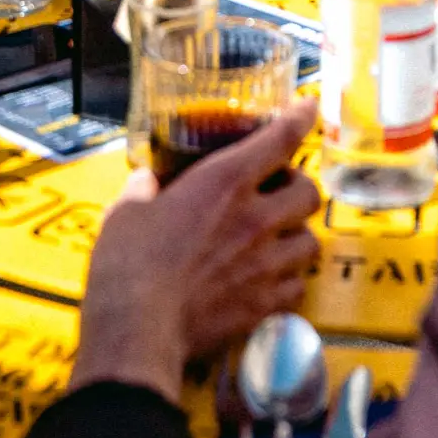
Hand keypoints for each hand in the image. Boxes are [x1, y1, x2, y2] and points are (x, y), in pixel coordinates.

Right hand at [69, 101, 319, 405]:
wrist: (138, 331)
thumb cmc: (127, 263)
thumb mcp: (126, 210)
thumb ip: (145, 188)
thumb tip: (148, 180)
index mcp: (224, 182)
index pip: (279, 138)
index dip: (299, 117)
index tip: (309, 107)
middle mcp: (256, 218)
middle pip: (309, 192)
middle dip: (299, 188)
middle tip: (279, 193)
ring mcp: (266, 265)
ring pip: (311, 242)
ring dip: (297, 236)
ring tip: (278, 240)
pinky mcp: (265, 306)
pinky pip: (297, 287)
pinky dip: (289, 281)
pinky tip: (269, 282)